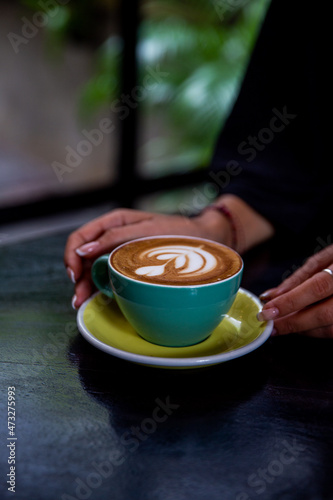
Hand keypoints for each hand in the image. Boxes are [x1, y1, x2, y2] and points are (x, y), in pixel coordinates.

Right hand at [64, 208, 230, 307]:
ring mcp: (119, 251)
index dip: (72, 256)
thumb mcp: (146, 231)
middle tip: (77, 298)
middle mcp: (113, 236)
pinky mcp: (127, 265)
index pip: (81, 237)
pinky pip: (106, 274)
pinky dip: (97, 286)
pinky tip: (93, 298)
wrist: (204, 241)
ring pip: (92, 267)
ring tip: (80, 303)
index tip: (74, 274)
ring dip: (84, 284)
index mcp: (114, 221)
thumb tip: (84, 249)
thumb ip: (115, 237)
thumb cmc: (178, 232)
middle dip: (77, 276)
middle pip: (83, 255)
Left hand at [258, 244, 332, 337]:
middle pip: (324, 314)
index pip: (317, 288)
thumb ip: (301, 276)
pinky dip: (317, 331)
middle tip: (270, 324)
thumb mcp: (328, 255)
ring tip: (283, 324)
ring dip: (303, 330)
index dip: (291, 301)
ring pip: (330, 328)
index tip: (267, 310)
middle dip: (293, 323)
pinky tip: (303, 326)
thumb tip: (273, 295)